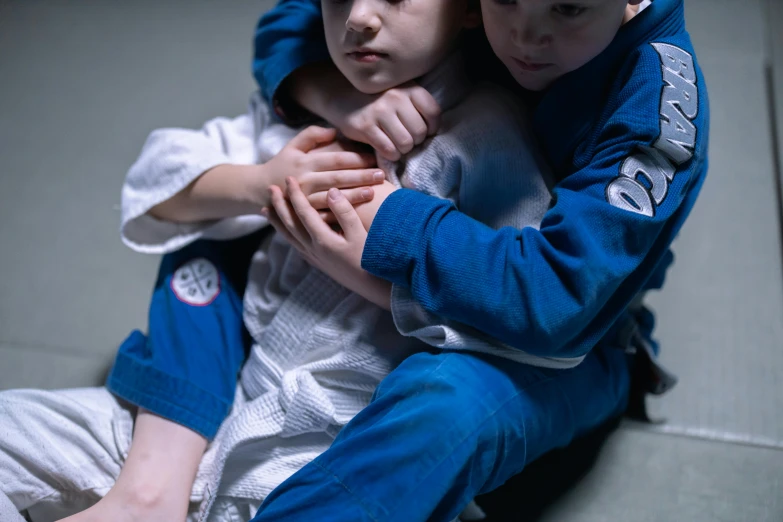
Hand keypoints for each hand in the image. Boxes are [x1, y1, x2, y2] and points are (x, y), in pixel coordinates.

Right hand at [257, 125, 383, 208]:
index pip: (335, 160)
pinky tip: (356, 215)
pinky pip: (324, 216)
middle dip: (361, 176)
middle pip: (338, 178)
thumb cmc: (283, 164)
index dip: (356, 158)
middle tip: (382, 175)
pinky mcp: (304, 215)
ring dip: (354, 196)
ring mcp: (305, 200)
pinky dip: (339, 215)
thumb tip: (334, 131)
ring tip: (373, 192)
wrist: (260, 189)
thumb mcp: (293, 145)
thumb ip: (312, 135)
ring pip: (333, 198)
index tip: (374, 158)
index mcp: (306, 162)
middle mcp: (305, 181)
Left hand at [264, 178, 391, 309]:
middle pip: (290, 224)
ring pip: (289, 237)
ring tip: (267, 210)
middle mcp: (314, 249)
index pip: (304, 213)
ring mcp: (314, 258)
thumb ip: (345, 212)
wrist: (373, 287)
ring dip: (277, 221)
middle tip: (270, 188)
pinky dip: (286, 235)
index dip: (295, 195)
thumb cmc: (371, 259)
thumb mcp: (360, 234)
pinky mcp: (318, 263)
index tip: (288, 179)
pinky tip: (286, 232)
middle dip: (280, 205)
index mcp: (323, 240)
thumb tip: (331, 191)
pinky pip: (295, 246)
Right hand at [331, 82, 440, 161]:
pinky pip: (388, 150)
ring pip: (405, 143)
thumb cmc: (377, 98)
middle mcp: (395, 97)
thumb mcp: (399, 91)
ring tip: (396, 144)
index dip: (432, 128)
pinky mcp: (365, 127)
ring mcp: (380, 112)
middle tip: (406, 139)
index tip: (423, 131)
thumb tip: (432, 132)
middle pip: (420, 132)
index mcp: (408, 88)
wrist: (341, 94)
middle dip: (415, 141)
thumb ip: (416, 105)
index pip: (433, 113)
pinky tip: (387, 149)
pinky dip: (391, 154)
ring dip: (403, 150)